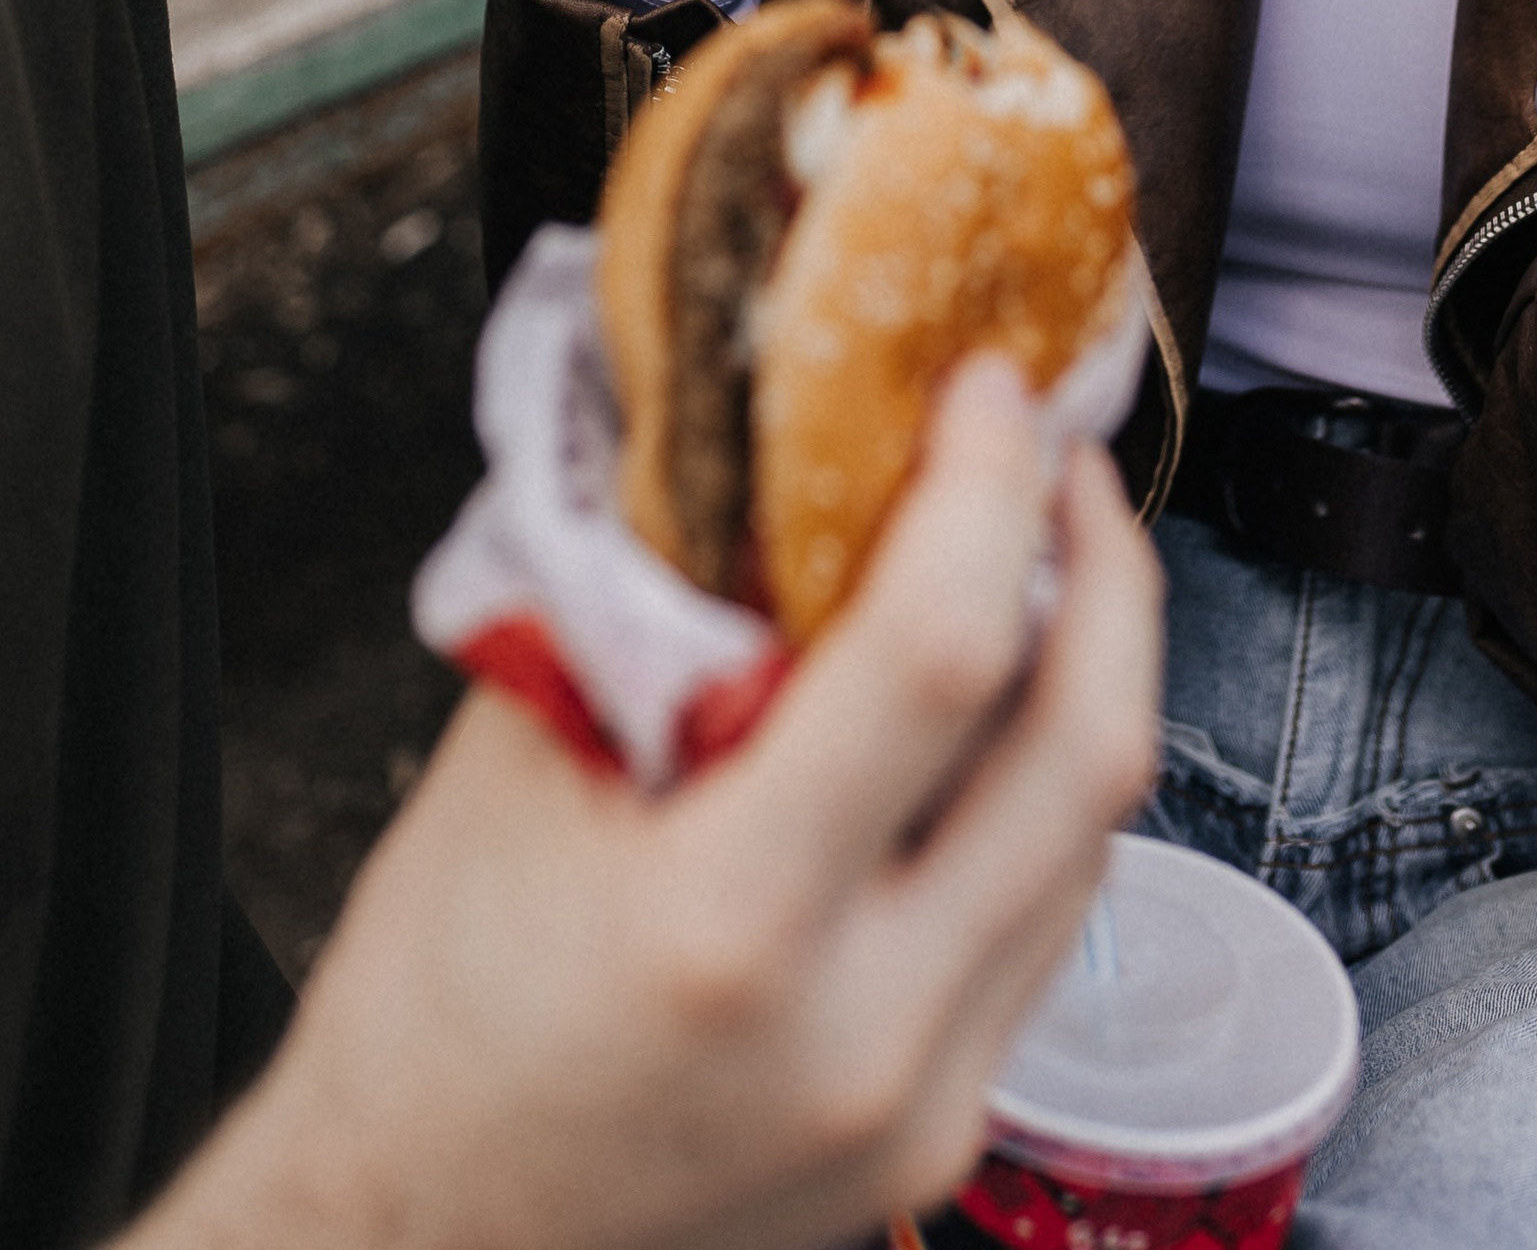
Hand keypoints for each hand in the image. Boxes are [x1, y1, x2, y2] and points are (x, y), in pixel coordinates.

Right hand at [135, 361, 1163, 1249]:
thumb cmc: (433, 1021)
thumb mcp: (517, 767)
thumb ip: (653, 609)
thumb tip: (761, 434)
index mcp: (733, 926)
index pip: (941, 658)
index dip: (987, 493)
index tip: (986, 394)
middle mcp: (862, 1032)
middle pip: (1086, 751)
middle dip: (1103, 568)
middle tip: (1054, 457)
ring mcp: (921, 1108)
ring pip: (1093, 844)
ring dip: (1085, 678)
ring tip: (1024, 563)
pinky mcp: (943, 1142)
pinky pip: (1045, 929)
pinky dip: (1034, 799)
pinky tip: (980, 724)